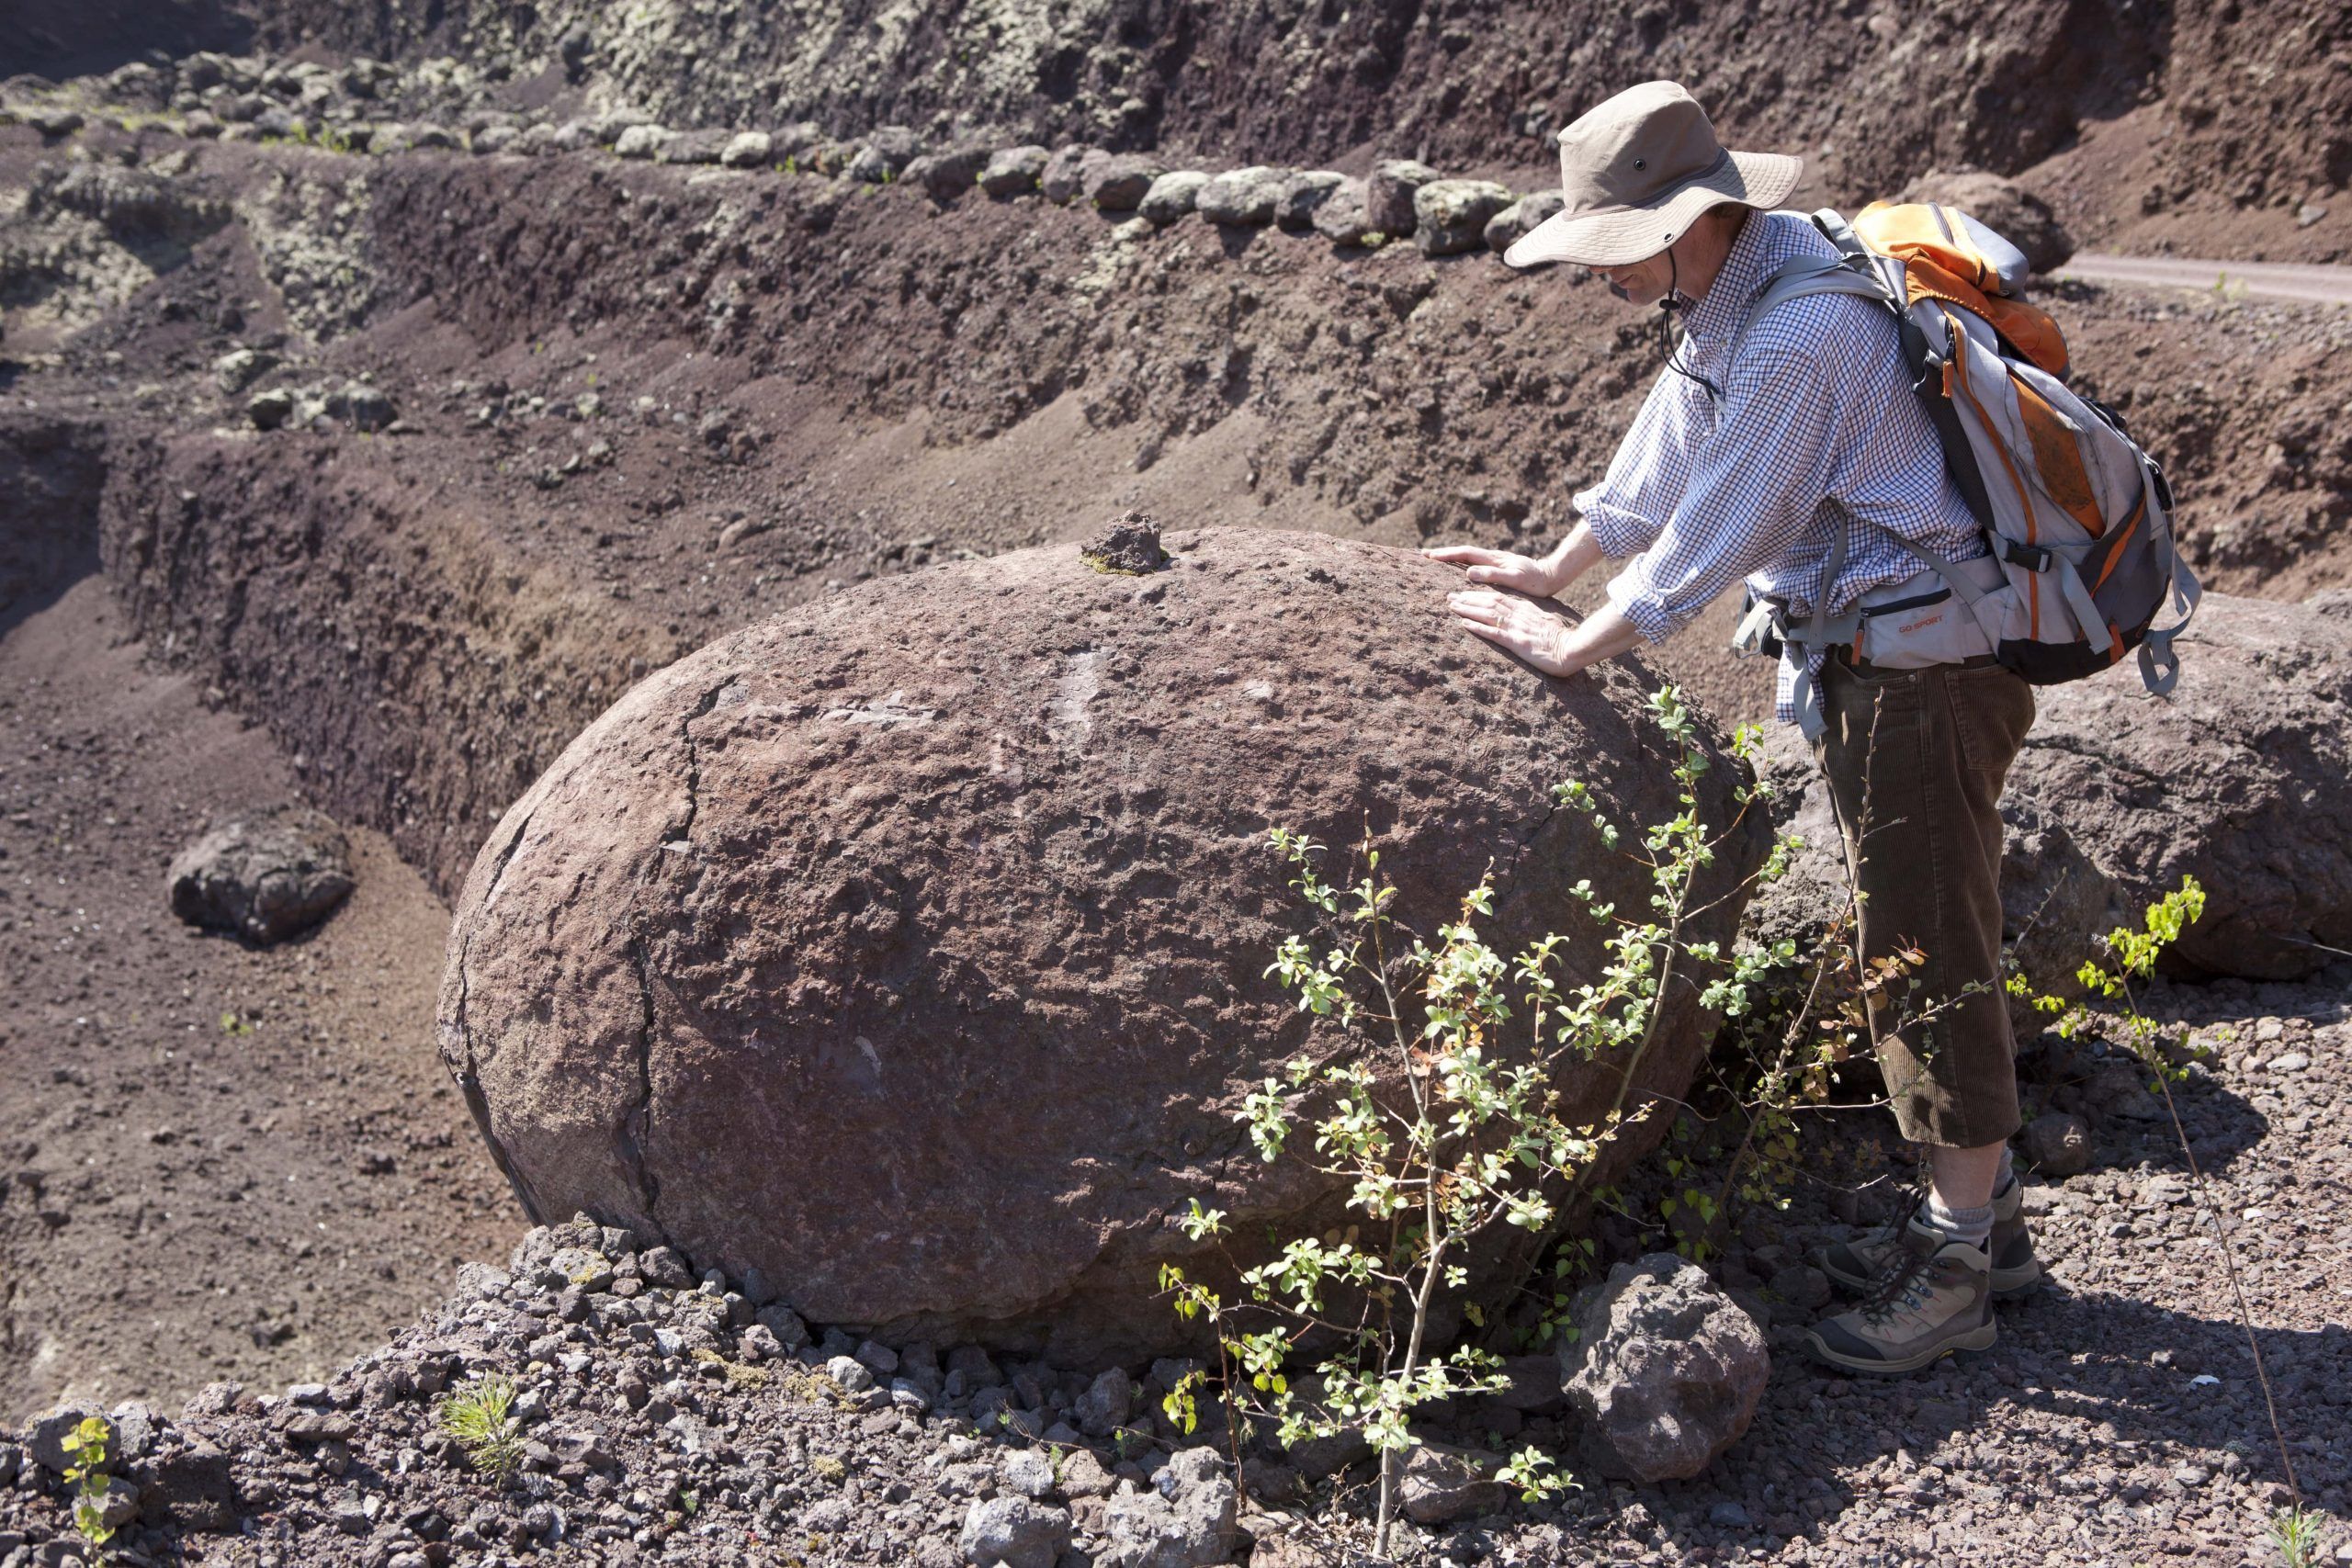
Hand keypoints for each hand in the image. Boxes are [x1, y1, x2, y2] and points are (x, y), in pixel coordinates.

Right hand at [1422, 544, 1560, 598]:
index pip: (1465, 554)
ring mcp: (1496, 560)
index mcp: (1493, 559)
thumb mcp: (1514, 580)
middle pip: (1464, 552)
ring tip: (1437, 560)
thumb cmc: (1535, 582)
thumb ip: (1492, 575)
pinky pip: (1476, 562)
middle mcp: (1493, 557)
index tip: (1429, 556)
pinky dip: (1463, 562)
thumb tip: (1468, 572)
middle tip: (1425, 554)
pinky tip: (1460, 568)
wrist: (1552, 576)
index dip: (1446, 555)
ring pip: (1469, 556)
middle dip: (1444, 553)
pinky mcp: (1500, 566)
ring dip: (1452, 557)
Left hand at [1446, 587, 1572, 675]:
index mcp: (1526, 609)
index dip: (1479, 595)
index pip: (1498, 598)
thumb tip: (1524, 619)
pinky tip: (1464, 624)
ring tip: (1451, 605)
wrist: (1573, 648)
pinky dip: (1477, 627)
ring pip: (1487, 613)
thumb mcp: (1546, 623)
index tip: (1464, 593)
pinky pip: (1493, 633)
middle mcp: (1519, 615)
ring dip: (1468, 609)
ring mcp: (1517, 627)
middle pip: (1489, 602)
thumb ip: (1532, 619)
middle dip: (1468, 598)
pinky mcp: (1517, 642)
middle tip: (1449, 596)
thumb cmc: (1562, 640)